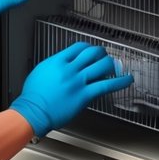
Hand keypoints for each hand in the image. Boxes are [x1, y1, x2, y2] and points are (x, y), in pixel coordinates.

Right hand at [9, 42, 133, 137]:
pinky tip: (126, 80)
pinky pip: (106, 85)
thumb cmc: (32, 98)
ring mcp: (78, 82)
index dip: (88, 48)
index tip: (90, 51)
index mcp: (57, 61)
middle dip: (101, 53)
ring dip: (111, 64)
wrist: (32, 112)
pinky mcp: (84, 95)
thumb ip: (53, 67)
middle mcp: (69, 69)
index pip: (78, 47)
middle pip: (92, 53)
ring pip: (101, 65)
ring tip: (115, 66)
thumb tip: (62, 66)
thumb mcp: (40, 73)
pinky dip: (120, 82)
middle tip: (104, 56)